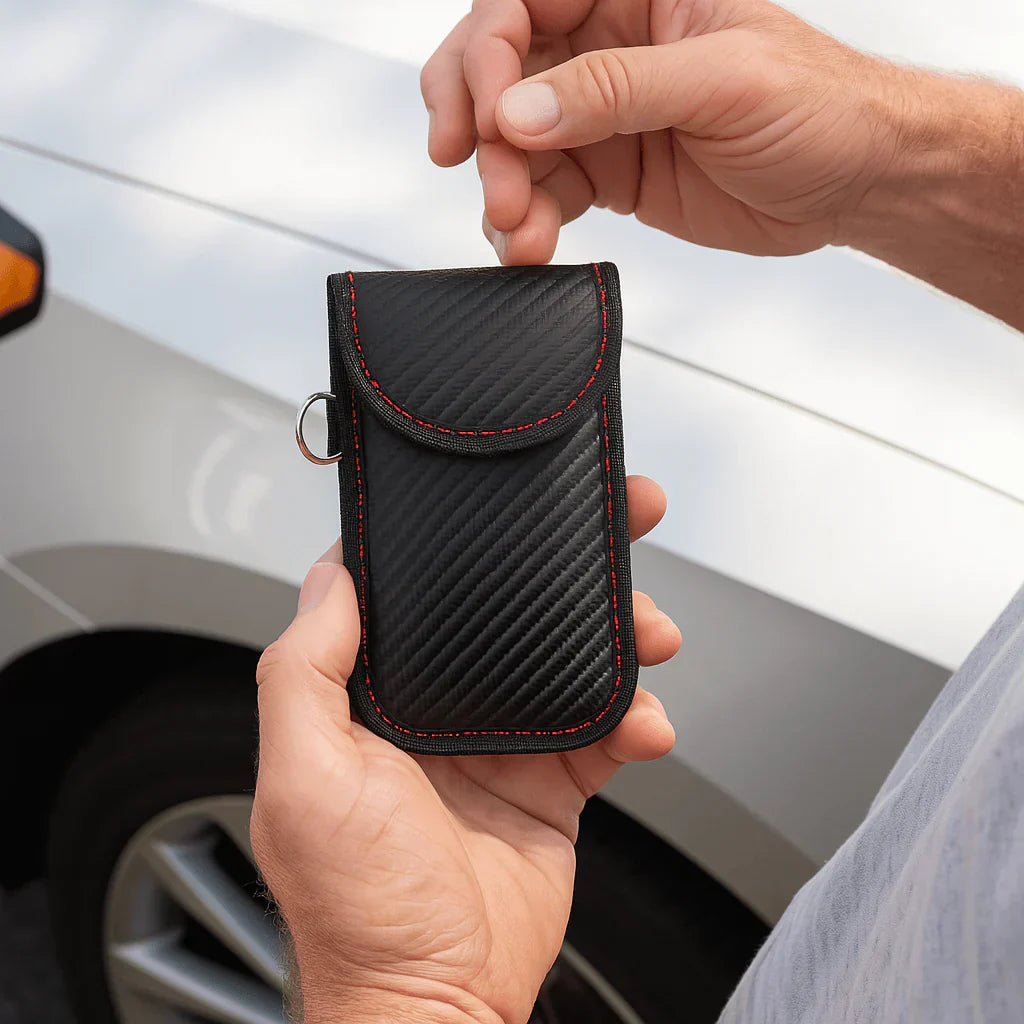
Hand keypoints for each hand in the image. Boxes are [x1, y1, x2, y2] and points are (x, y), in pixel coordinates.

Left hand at [252, 476, 680, 1023]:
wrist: (437, 1005)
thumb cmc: (359, 910)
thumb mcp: (306, 781)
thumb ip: (305, 673)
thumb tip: (333, 581)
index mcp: (378, 696)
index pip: (419, 595)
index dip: (458, 543)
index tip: (499, 502)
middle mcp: (441, 709)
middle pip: (508, 613)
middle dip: (568, 570)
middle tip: (616, 529)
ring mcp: (503, 743)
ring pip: (569, 658)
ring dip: (619, 635)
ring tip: (651, 631)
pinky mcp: (553, 783)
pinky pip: (606, 729)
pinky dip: (637, 717)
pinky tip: (646, 723)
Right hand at [421, 0, 904, 262]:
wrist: (854, 184)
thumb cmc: (819, 106)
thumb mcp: (723, 82)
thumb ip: (617, 89)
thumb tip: (520, 109)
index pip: (524, 1)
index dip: (488, 53)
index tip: (491, 118)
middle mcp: (608, 44)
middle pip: (500, 68)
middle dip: (479, 124)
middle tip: (482, 173)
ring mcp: (603, 111)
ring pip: (513, 140)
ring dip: (501, 187)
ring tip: (517, 230)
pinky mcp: (607, 170)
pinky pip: (542, 191)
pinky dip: (526, 221)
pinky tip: (529, 243)